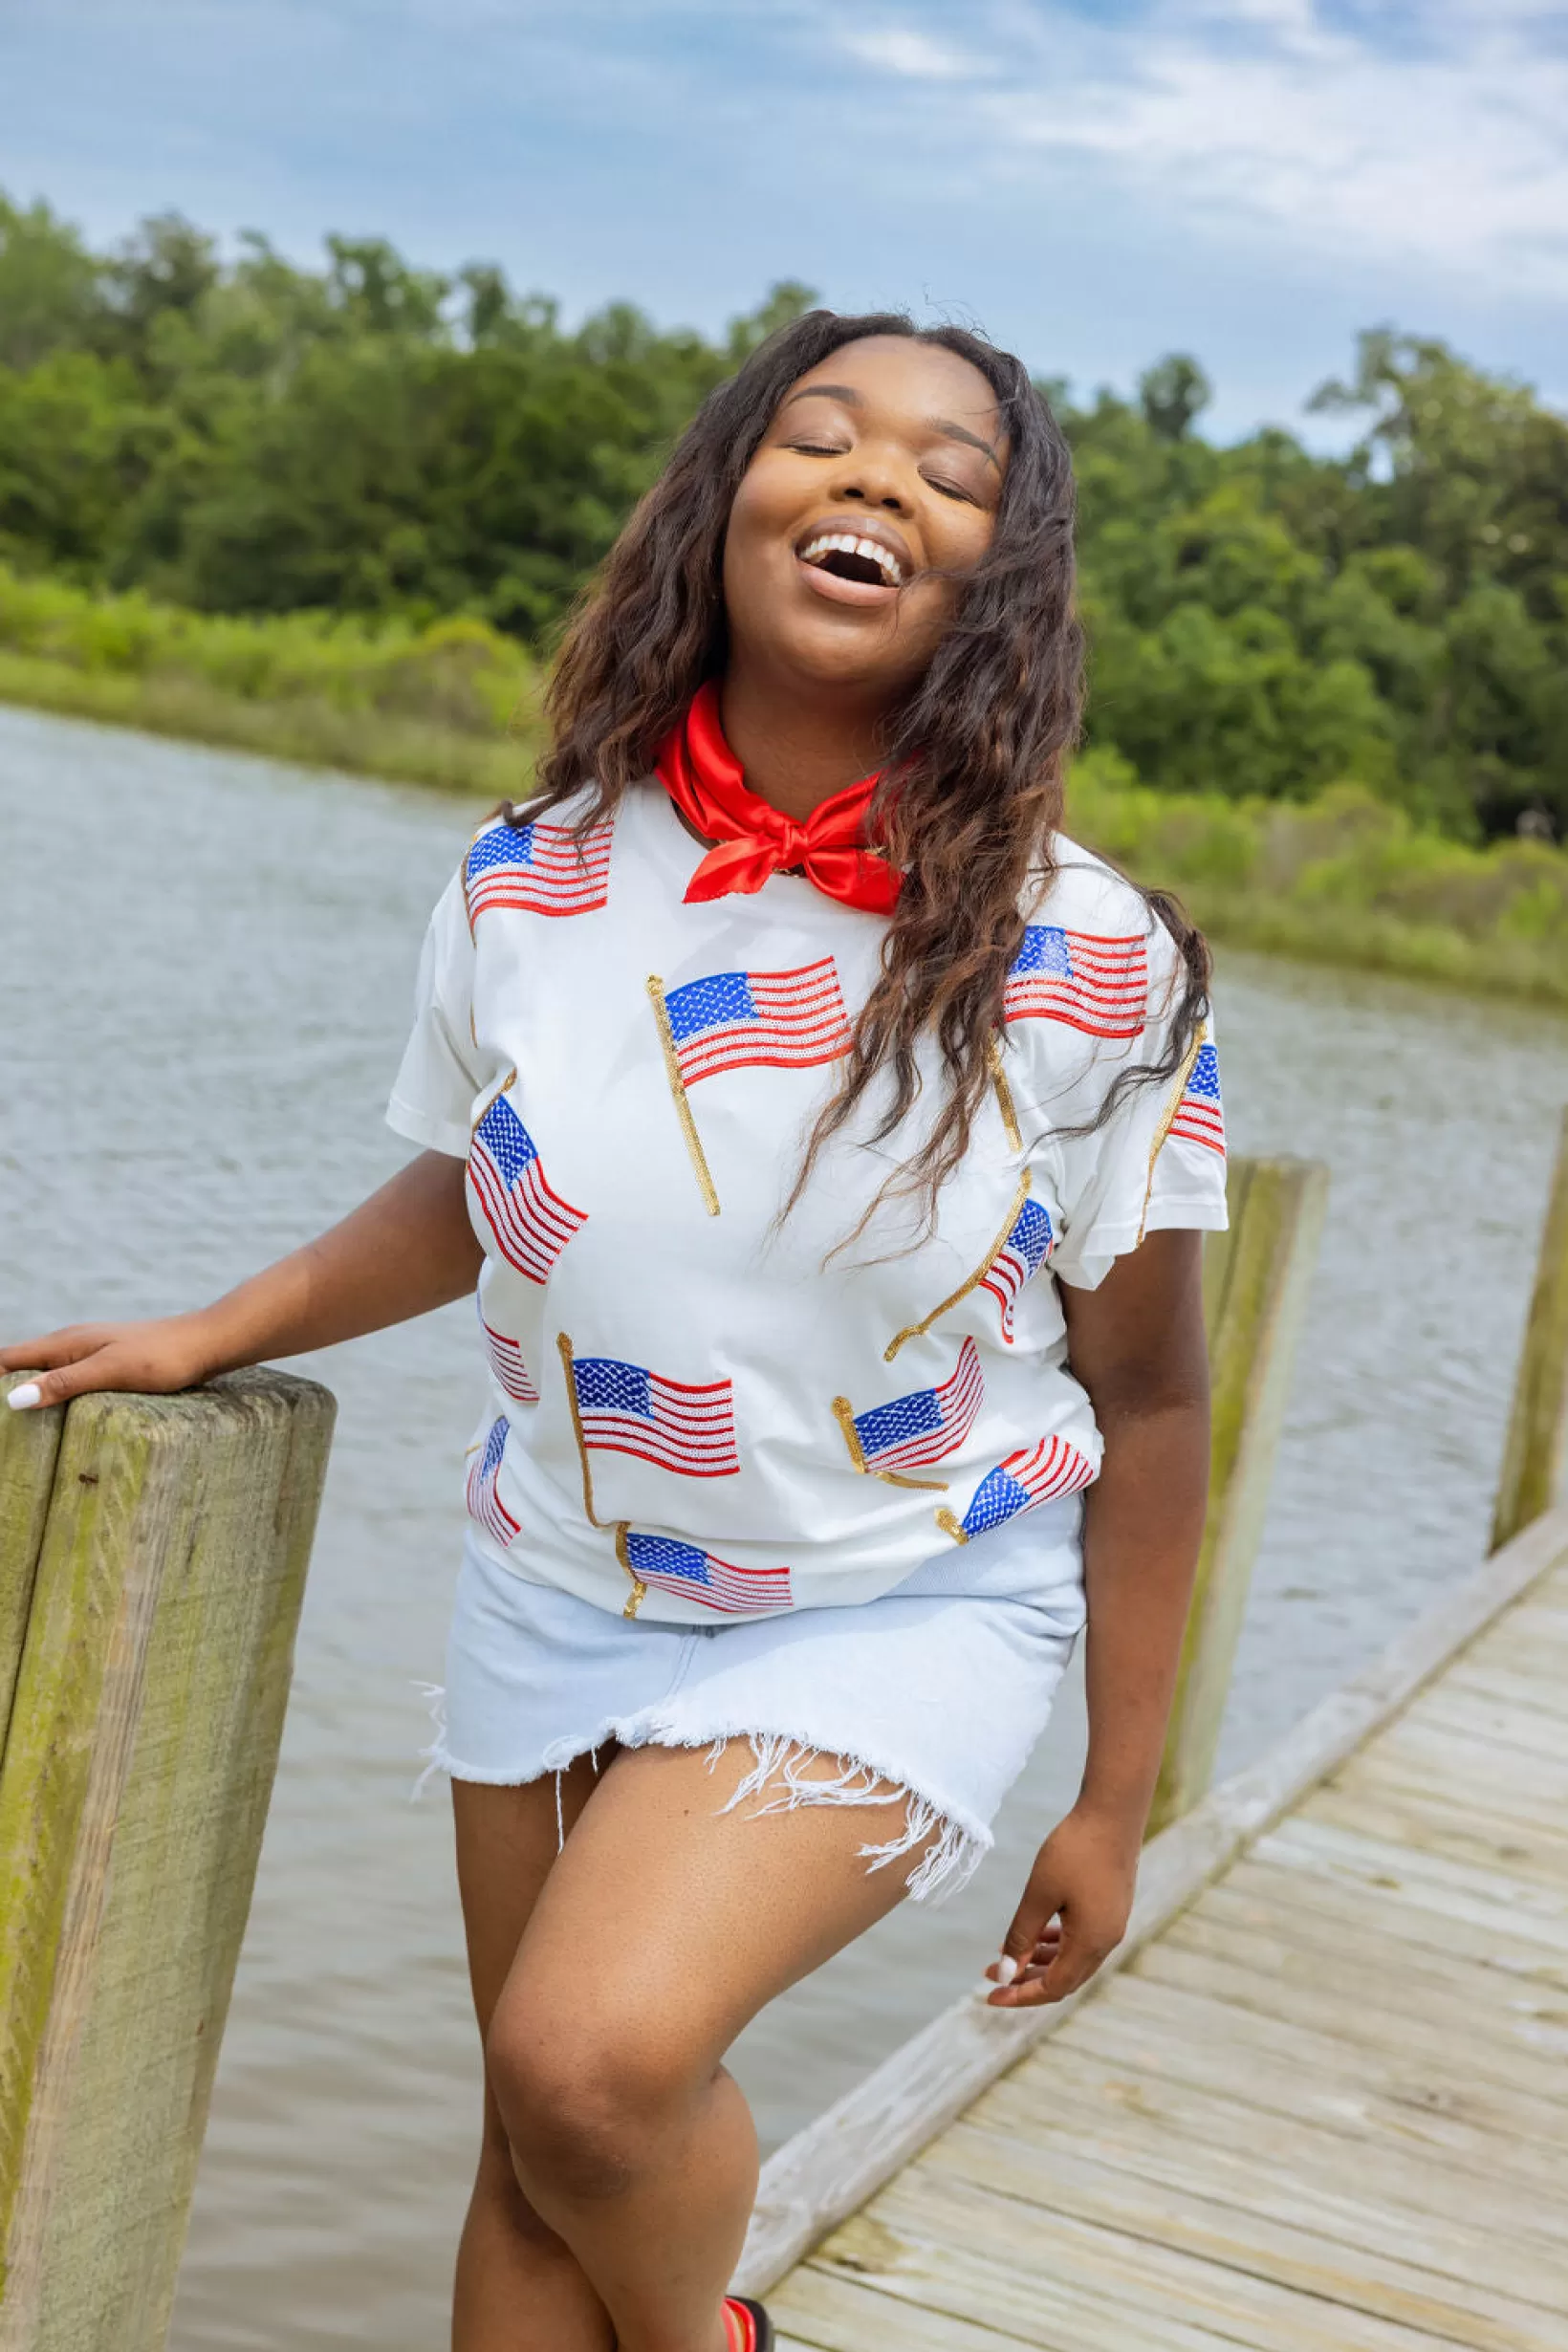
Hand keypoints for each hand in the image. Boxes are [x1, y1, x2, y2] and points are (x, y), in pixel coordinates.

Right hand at [2, 1315, 216, 1411]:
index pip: (8, 1359)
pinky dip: (53, 1395)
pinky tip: (58, 1417)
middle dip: (4, 1390)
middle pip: (22, 1366)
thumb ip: (65, 1383)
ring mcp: (91, 1354)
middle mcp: (72, 1344)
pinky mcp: (109, 1365)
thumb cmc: (162, 1357)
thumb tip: (14, 1398)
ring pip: (45, 1373)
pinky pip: (68, 1380)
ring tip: (17, 1428)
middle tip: (2, 1431)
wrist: (207, 1343)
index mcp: (65, 1343)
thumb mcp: (110, 1372)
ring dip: (28, 1393)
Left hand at [984, 1802, 1140, 2007]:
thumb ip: (1022, 1936)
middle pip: (1064, 1979)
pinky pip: (1081, 1940)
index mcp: (1091, 1943)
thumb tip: (1006, 1973)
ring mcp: (1112, 1925)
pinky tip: (1037, 1934)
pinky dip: (1057, 1944)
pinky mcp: (1111, 1909)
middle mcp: (1107, 1940)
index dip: (1020, 1996)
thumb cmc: (1074, 1850)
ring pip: (1073, 1960)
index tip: (990, 1995)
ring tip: (1008, 1956)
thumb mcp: (1039, 1894)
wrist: (1112, 1813)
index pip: (1054, 1988)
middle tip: (992, 1976)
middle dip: (1026, 1981)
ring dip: (1041, 1962)